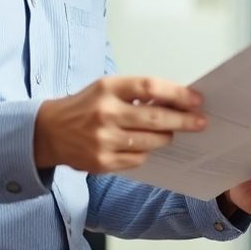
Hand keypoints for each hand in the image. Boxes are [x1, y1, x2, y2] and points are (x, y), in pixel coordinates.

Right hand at [33, 76, 205, 172]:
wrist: (49, 132)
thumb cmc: (86, 106)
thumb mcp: (107, 89)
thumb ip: (137, 93)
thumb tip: (176, 100)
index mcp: (108, 88)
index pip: (150, 87)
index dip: (177, 93)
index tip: (197, 100)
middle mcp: (105, 113)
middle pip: (155, 118)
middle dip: (183, 120)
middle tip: (201, 122)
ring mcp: (103, 140)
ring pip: (150, 141)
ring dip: (166, 137)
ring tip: (170, 132)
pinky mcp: (102, 162)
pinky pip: (138, 159)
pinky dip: (146, 152)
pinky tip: (143, 146)